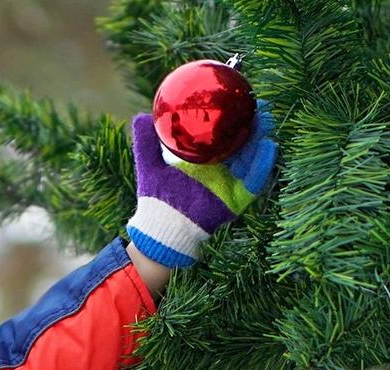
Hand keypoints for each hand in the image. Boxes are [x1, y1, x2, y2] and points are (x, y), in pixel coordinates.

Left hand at [126, 103, 277, 267]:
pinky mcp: (236, 199)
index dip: (233, 119)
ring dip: (261, 138)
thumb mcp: (150, 165)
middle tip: (260, 104)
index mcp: (204, 160)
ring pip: (252, 158)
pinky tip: (269, 146)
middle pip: (243, 144)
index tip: (239, 99)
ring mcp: (230, 184)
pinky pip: (254, 181)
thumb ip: (146, 142)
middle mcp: (220, 170)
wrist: (159, 227)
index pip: (224, 136)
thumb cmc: (156, 198)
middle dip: (253, 125)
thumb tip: (142, 116)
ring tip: (265, 119)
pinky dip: (262, 164)